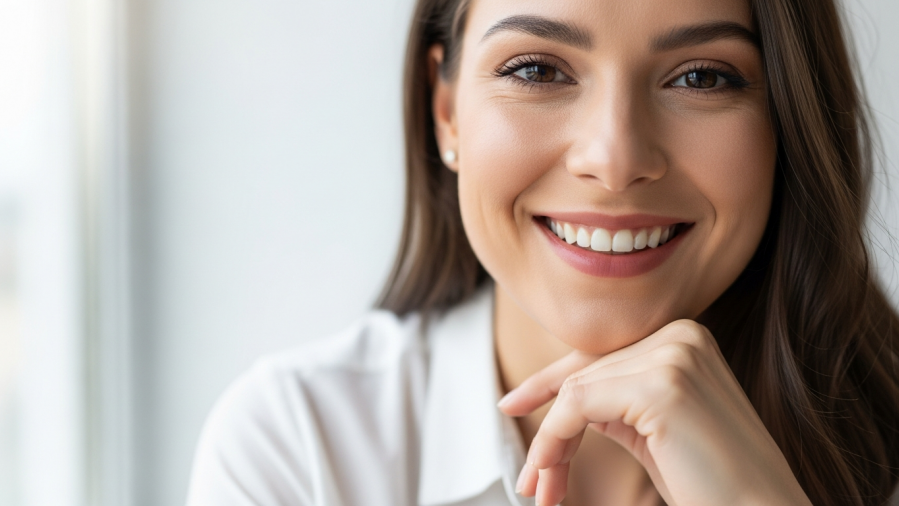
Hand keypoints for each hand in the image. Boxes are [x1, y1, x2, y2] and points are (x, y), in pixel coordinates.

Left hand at [497, 319, 812, 505]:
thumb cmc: (712, 484)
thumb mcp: (655, 429)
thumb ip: (618, 401)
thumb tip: (567, 395)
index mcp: (684, 338)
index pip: (598, 357)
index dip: (548, 384)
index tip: (512, 405)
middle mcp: (681, 334)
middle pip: (583, 374)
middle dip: (549, 431)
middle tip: (531, 480)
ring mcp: (674, 354)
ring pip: (574, 391)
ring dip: (547, 446)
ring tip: (541, 489)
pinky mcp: (661, 384)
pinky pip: (577, 405)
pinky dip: (554, 441)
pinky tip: (551, 475)